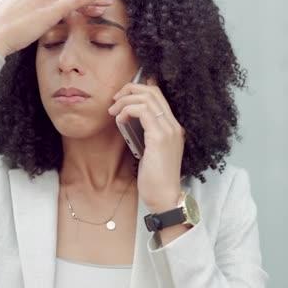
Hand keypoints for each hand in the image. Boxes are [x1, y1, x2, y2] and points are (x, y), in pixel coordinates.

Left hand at [109, 76, 185, 213]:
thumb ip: (145, 134)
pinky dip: (127, 111)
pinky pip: (142, 111)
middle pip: (153, 91)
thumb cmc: (155, 179)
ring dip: (125, 101)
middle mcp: (174, 126)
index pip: (159, 96)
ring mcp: (169, 130)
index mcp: (173, 128)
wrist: (164, 197)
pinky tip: (119, 120)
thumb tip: (130, 119)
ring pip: (146, 98)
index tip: (122, 98)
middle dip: (129, 90)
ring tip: (113, 112)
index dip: (139, 90)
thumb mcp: (150, 151)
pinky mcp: (159, 137)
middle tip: (114, 101)